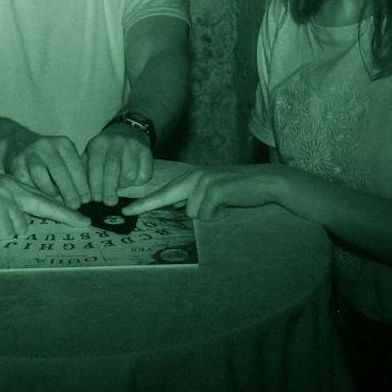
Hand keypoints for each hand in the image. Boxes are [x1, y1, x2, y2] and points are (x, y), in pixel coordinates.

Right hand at [0, 174, 88, 239]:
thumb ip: (7, 206)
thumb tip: (24, 224)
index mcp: (10, 184)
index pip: (43, 197)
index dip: (64, 210)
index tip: (82, 219)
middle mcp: (10, 186)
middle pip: (45, 206)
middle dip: (64, 216)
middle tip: (85, 224)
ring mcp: (3, 195)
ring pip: (20, 227)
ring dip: (2, 232)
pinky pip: (4, 232)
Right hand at [3, 133, 90, 208]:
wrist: (22, 146)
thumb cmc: (52, 159)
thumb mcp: (66, 159)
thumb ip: (76, 173)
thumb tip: (88, 196)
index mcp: (63, 143)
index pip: (75, 165)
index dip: (82, 184)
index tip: (86, 199)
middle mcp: (46, 145)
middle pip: (59, 171)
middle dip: (69, 191)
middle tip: (75, 206)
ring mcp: (30, 154)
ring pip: (41, 176)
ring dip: (51, 192)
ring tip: (58, 202)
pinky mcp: (17, 163)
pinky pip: (27, 182)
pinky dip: (35, 192)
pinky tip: (42, 199)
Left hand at [83, 123, 152, 204]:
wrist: (127, 131)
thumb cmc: (105, 151)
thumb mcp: (90, 155)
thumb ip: (84, 172)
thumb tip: (81, 194)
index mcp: (98, 143)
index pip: (95, 166)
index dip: (95, 185)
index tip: (96, 199)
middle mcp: (116, 142)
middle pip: (113, 170)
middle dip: (109, 190)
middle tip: (109, 202)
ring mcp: (133, 145)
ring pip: (130, 174)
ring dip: (124, 185)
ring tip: (119, 185)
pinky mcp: (147, 151)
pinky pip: (144, 174)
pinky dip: (138, 182)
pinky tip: (132, 180)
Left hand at [124, 165, 280, 219]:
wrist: (267, 182)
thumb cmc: (240, 190)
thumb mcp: (213, 193)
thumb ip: (193, 198)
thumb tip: (176, 206)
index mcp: (192, 178)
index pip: (164, 193)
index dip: (144, 203)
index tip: (125, 210)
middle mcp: (195, 177)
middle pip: (166, 197)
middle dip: (146, 205)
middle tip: (125, 212)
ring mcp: (204, 181)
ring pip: (192, 213)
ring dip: (208, 215)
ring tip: (224, 205)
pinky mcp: (215, 189)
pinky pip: (206, 214)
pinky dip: (218, 215)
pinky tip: (229, 204)